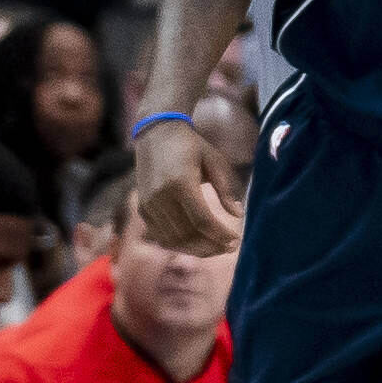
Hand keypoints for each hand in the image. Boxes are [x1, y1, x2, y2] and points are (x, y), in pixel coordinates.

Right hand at [127, 119, 237, 254]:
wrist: (157, 133)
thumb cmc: (192, 146)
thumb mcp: (215, 161)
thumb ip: (226, 190)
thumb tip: (238, 215)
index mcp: (181, 183)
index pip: (202, 220)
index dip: (220, 235)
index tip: (236, 241)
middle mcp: (161, 197)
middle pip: (186, 234)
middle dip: (210, 246)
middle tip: (229, 248)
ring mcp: (148, 204)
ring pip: (172, 239)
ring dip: (195, 249)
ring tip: (215, 248)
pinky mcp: (142, 208)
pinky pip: (160, 235)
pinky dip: (179, 244)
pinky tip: (196, 243)